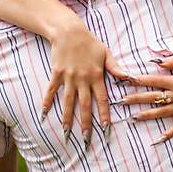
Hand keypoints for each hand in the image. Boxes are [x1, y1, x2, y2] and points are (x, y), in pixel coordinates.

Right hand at [42, 25, 128, 143]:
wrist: (69, 31)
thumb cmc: (90, 42)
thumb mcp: (106, 53)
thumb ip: (116, 68)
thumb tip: (129, 77)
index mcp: (96, 75)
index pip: (102, 99)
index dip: (104, 114)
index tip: (105, 128)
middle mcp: (82, 79)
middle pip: (84, 105)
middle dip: (85, 123)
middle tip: (86, 140)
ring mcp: (68, 77)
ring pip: (68, 101)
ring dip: (67, 118)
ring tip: (66, 133)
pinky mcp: (56, 74)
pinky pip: (51, 91)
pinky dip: (47, 102)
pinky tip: (44, 115)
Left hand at [118, 55, 172, 141]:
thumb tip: (156, 63)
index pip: (152, 80)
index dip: (137, 80)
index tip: (124, 81)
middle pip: (153, 98)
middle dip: (135, 99)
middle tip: (121, 102)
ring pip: (162, 112)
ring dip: (147, 115)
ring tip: (133, 118)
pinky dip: (169, 133)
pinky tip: (159, 139)